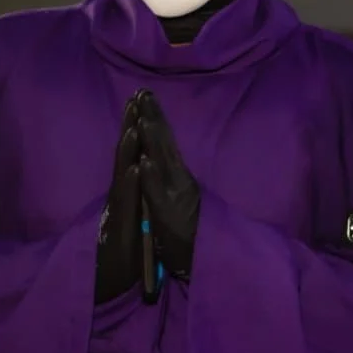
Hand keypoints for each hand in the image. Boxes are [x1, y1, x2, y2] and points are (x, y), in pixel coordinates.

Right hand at [95, 97, 141, 303]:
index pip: (133, 152)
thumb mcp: (134, 214)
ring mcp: (118, 209)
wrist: (107, 279)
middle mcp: (120, 194)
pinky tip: (135, 168)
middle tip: (135, 98)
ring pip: (123, 174)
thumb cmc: (124, 248)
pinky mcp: (119, 226)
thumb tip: (140, 169)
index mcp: (127, 189)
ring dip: (129, 150)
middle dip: (130, 126)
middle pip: (126, 155)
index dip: (137, 126)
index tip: (142, 100)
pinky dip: (131, 184)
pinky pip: (126, 202)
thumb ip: (136, 192)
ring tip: (135, 125)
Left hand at [136, 90, 200, 279]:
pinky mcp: (171, 218)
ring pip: (162, 164)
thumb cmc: (193, 234)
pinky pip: (158, 198)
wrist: (210, 261)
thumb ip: (171, 179)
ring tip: (143, 115)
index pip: (165, 143)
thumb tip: (154, 156)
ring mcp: (176, 199)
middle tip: (142, 92)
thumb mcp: (182, 199)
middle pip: (164, 145)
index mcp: (180, 177)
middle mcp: (180, 183)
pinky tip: (143, 163)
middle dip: (152, 117)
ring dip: (153, 140)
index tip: (143, 95)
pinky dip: (151, 180)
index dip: (154, 118)